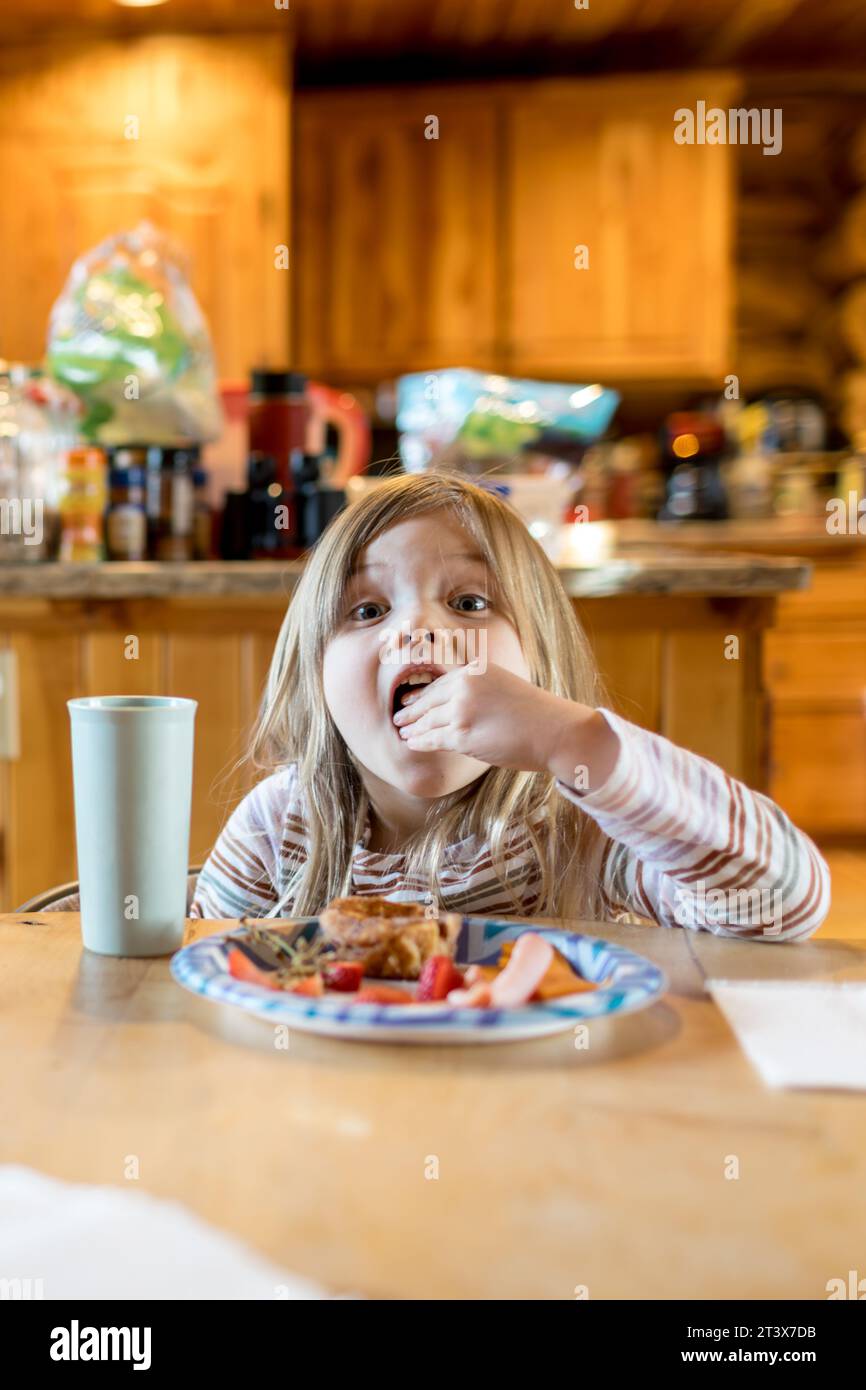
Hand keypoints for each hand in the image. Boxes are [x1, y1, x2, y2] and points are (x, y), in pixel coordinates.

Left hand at [392, 660, 618, 788]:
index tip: (408, 698)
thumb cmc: (536, 713)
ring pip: (427, 720)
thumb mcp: (504, 685)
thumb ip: (480, 688)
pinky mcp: (461, 735)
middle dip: (410, 709)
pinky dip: (419, 741)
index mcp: (475, 669)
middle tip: (398, 716)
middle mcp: (464, 685)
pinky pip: (432, 738)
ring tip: (402, 731)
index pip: (438, 679)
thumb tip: (459, 699)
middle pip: (427, 698)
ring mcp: (461, 710)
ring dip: (411, 727)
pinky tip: (412, 743)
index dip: (420, 692)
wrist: (555, 730)